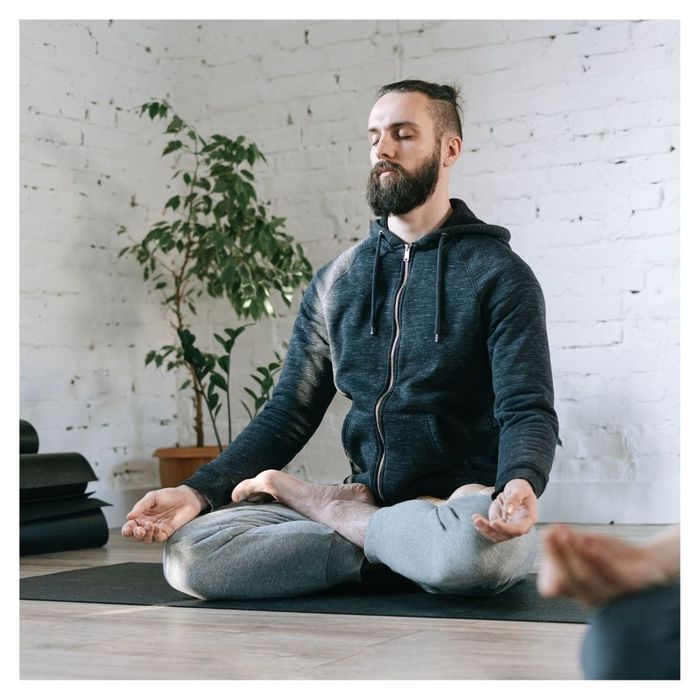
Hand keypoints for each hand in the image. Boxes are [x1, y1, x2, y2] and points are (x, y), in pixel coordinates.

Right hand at [121, 485, 206, 543]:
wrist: (187, 497)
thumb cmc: (170, 495)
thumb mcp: (153, 496)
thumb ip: (141, 506)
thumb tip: (129, 516)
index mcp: (141, 516)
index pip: (130, 527)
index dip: (127, 530)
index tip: (128, 528)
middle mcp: (147, 524)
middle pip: (136, 536)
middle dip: (135, 535)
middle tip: (139, 529)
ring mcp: (157, 529)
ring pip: (146, 539)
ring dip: (146, 535)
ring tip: (150, 524)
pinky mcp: (167, 532)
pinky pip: (158, 538)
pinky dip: (156, 535)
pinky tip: (157, 527)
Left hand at [472, 478, 537, 541]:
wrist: (515, 490)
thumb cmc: (520, 488)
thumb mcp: (519, 489)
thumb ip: (515, 499)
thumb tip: (509, 512)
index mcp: (529, 518)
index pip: (519, 530)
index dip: (506, 529)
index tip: (493, 523)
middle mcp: (520, 526)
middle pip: (506, 535)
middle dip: (491, 530)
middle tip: (478, 521)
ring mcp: (509, 527)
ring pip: (497, 535)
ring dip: (484, 529)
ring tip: (475, 519)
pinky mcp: (500, 526)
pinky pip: (491, 531)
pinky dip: (482, 527)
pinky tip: (476, 518)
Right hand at [537, 523, 676, 605]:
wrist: (645, 562)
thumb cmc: (608, 555)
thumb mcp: (582, 545)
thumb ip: (565, 540)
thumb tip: (547, 532)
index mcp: (573, 589)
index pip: (551, 587)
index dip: (546, 567)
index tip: (546, 536)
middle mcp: (588, 596)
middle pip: (567, 580)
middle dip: (557, 555)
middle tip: (552, 533)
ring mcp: (608, 593)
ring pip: (585, 577)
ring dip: (573, 554)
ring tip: (567, 534)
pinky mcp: (628, 586)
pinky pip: (611, 574)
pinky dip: (598, 559)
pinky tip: (590, 544)